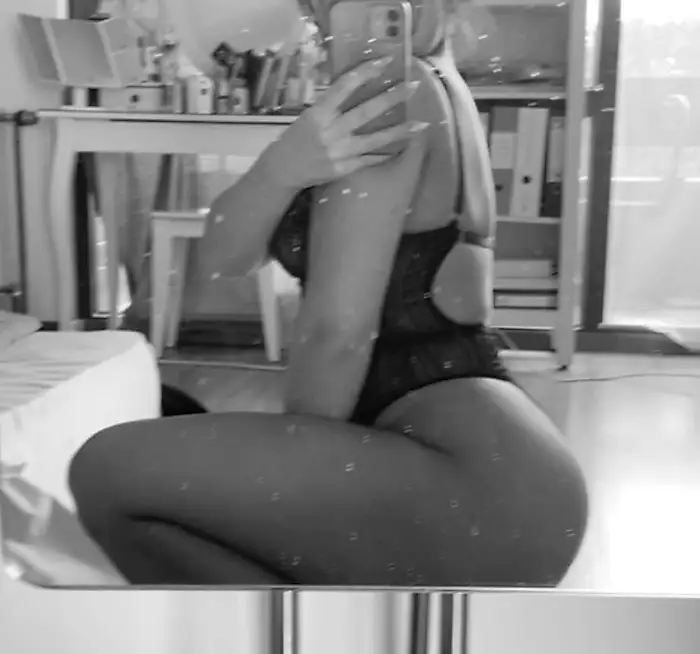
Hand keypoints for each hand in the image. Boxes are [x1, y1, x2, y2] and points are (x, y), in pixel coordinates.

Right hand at [262, 57, 427, 190]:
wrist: (284, 169)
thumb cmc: (297, 138)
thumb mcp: (310, 116)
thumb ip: (332, 105)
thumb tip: (358, 90)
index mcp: (320, 112)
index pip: (346, 85)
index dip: (367, 71)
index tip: (386, 61)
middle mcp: (332, 130)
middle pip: (367, 110)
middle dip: (392, 97)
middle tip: (413, 86)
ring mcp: (340, 151)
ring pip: (376, 139)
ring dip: (400, 131)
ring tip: (421, 124)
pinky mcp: (345, 168)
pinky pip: (370, 159)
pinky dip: (386, 154)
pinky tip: (402, 149)